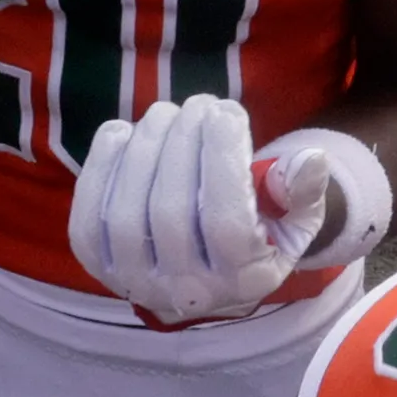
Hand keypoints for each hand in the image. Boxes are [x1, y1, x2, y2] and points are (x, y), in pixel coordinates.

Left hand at [67, 94, 325, 327]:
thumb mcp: (295, 216)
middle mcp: (186, 292)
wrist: (212, 271)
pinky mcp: (98, 267)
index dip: (222, 158)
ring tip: (165, 114)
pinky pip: (88, 220)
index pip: (226, 223)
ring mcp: (136, 283)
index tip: (227, 111)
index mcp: (243, 281)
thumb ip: (303, 191)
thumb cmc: (260, 230)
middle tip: (198, 104)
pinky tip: (122, 134)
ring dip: (144, 149)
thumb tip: (308, 160)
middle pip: (172, 212)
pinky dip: (99, 170)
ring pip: (127, 216)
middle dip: (183, 144)